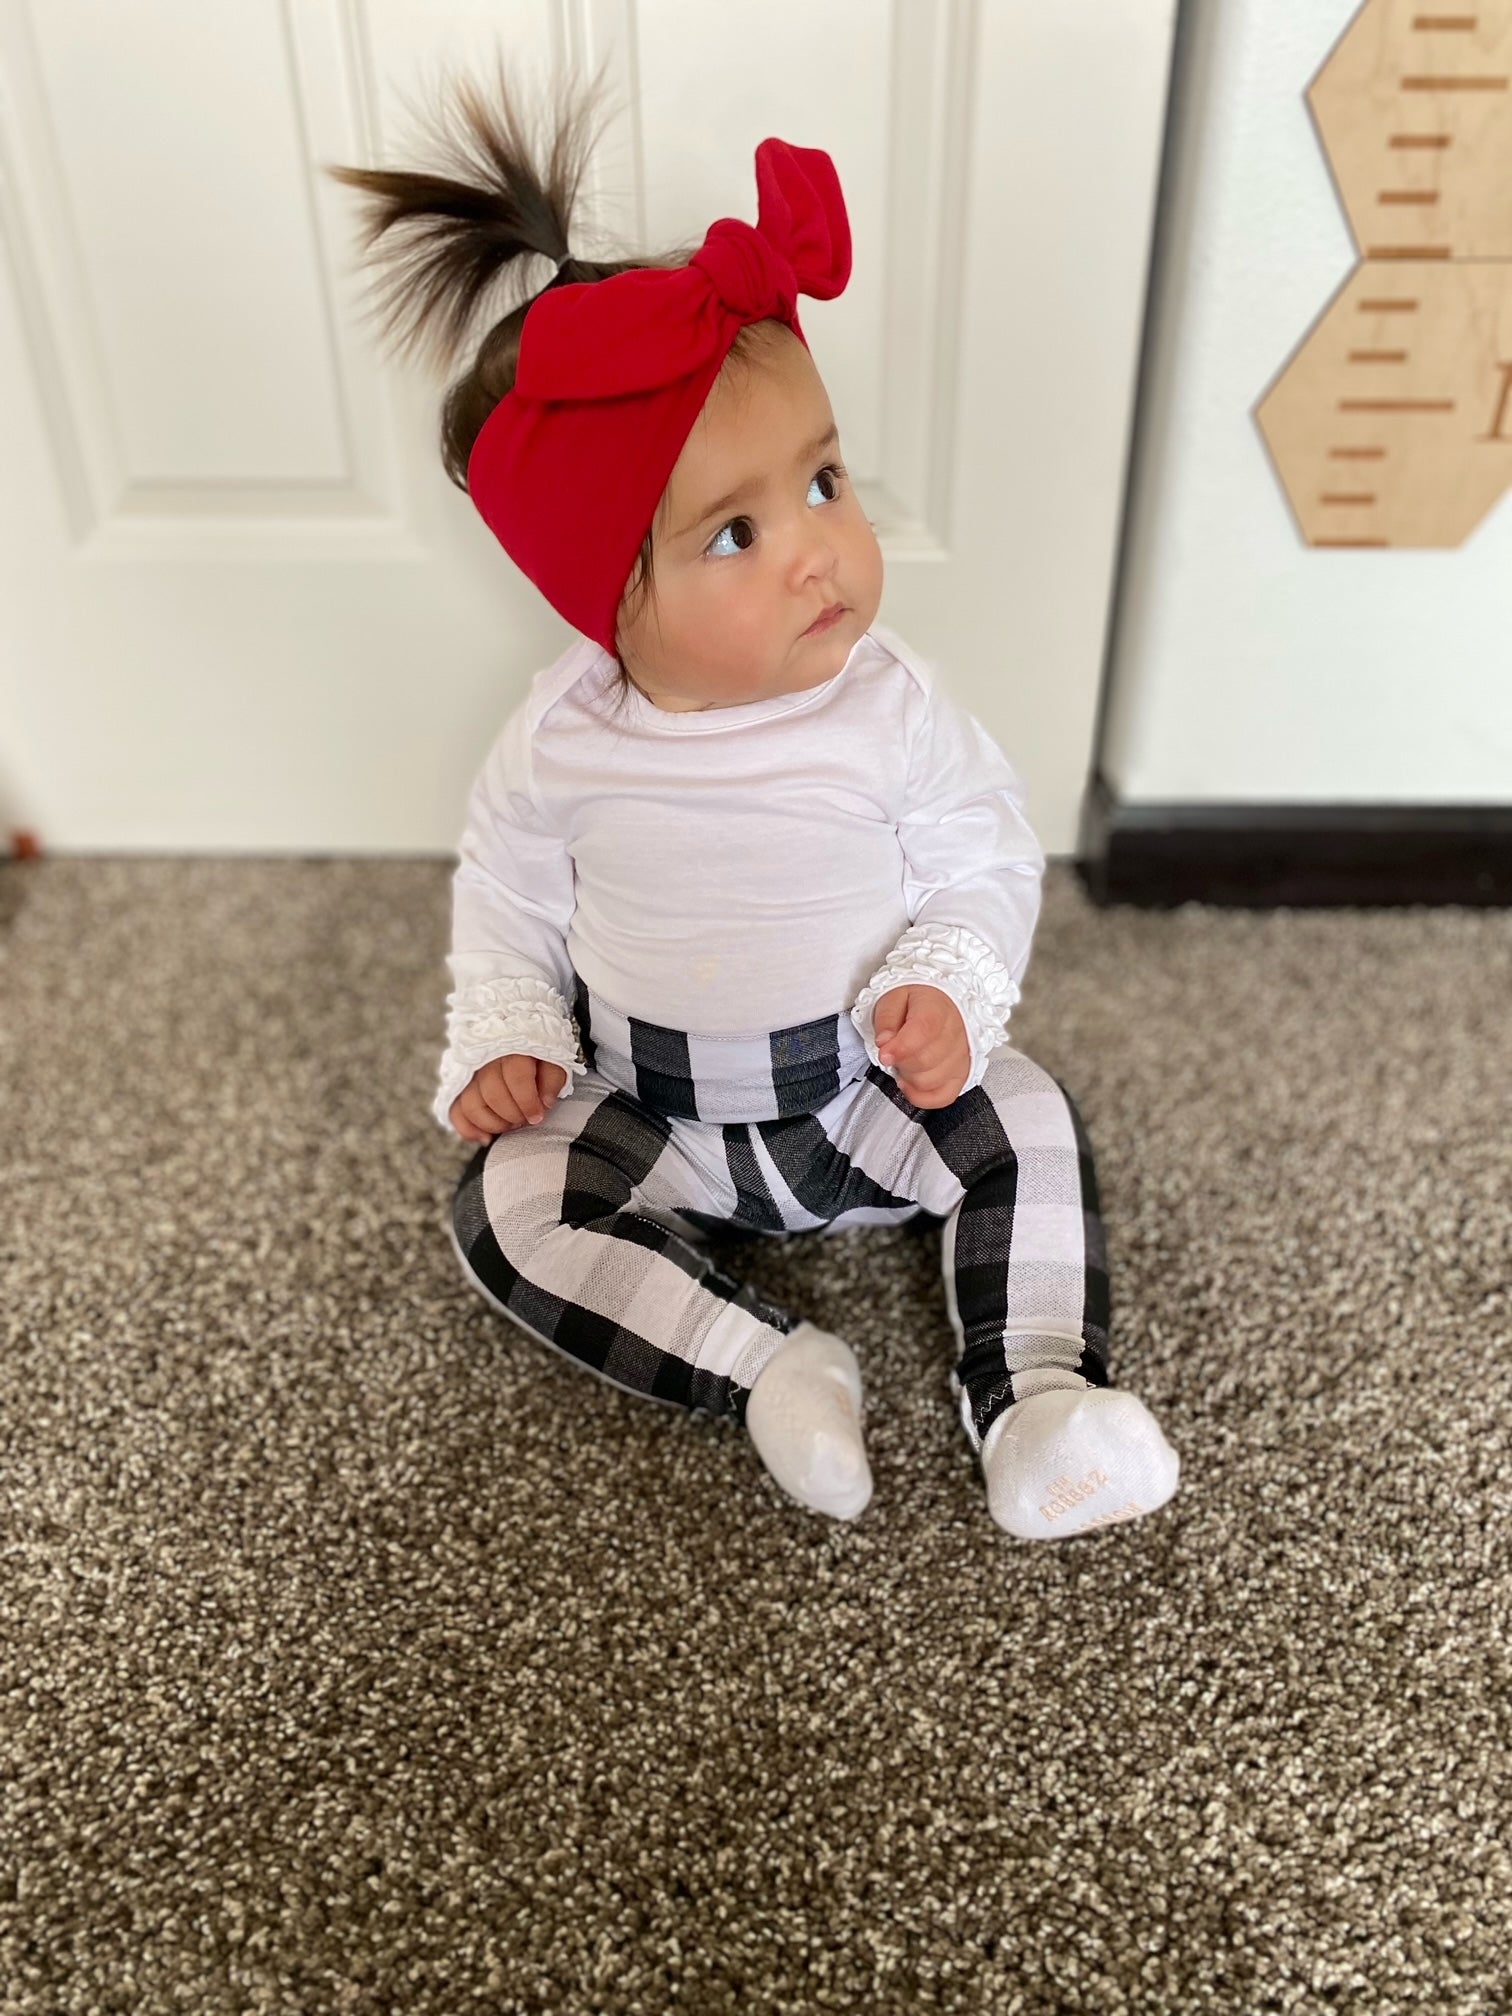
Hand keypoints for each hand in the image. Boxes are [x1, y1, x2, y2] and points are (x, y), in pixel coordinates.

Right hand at [451, 1055, 568, 1142]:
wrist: (517, 1038)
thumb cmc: (536, 1053)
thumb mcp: (554, 1058)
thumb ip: (553, 1078)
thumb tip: (545, 1102)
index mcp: (512, 1049)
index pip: (516, 1078)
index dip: (528, 1102)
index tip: (537, 1116)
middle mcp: (486, 1059)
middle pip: (493, 1095)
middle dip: (513, 1114)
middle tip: (525, 1119)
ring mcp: (469, 1074)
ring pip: (472, 1105)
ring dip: (494, 1123)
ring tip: (510, 1125)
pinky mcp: (460, 1088)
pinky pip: (456, 1112)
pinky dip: (469, 1130)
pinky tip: (486, 1138)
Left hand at [871, 986, 970, 1108]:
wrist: (940, 1002)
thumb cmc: (916, 1001)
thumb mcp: (893, 997)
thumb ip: (886, 1018)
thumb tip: (885, 1042)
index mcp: (938, 1008)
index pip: (924, 1031)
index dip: (901, 1048)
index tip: (885, 1053)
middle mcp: (956, 1033)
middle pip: (925, 1061)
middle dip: (900, 1062)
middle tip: (892, 1053)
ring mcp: (962, 1055)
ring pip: (932, 1081)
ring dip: (909, 1078)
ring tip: (903, 1063)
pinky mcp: (962, 1073)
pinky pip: (944, 1096)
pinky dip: (923, 1097)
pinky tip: (910, 1085)